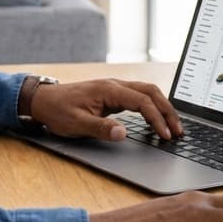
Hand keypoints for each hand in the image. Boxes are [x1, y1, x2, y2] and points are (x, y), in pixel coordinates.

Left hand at [28, 79, 182, 141]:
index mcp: (109, 90)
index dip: (157, 119)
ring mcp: (114, 88)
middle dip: (167, 110)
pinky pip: (139, 97)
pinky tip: (156, 120)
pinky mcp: (112, 95)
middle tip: (179, 131)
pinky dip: (152, 107)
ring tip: (173, 127)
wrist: (43, 100)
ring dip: (162, 107)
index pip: (142, 102)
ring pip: (147, 92)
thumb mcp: (77, 123)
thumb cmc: (58, 111)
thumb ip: (101, 128)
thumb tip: (123, 133)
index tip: (166, 136)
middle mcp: (115, 85)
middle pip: (151, 92)